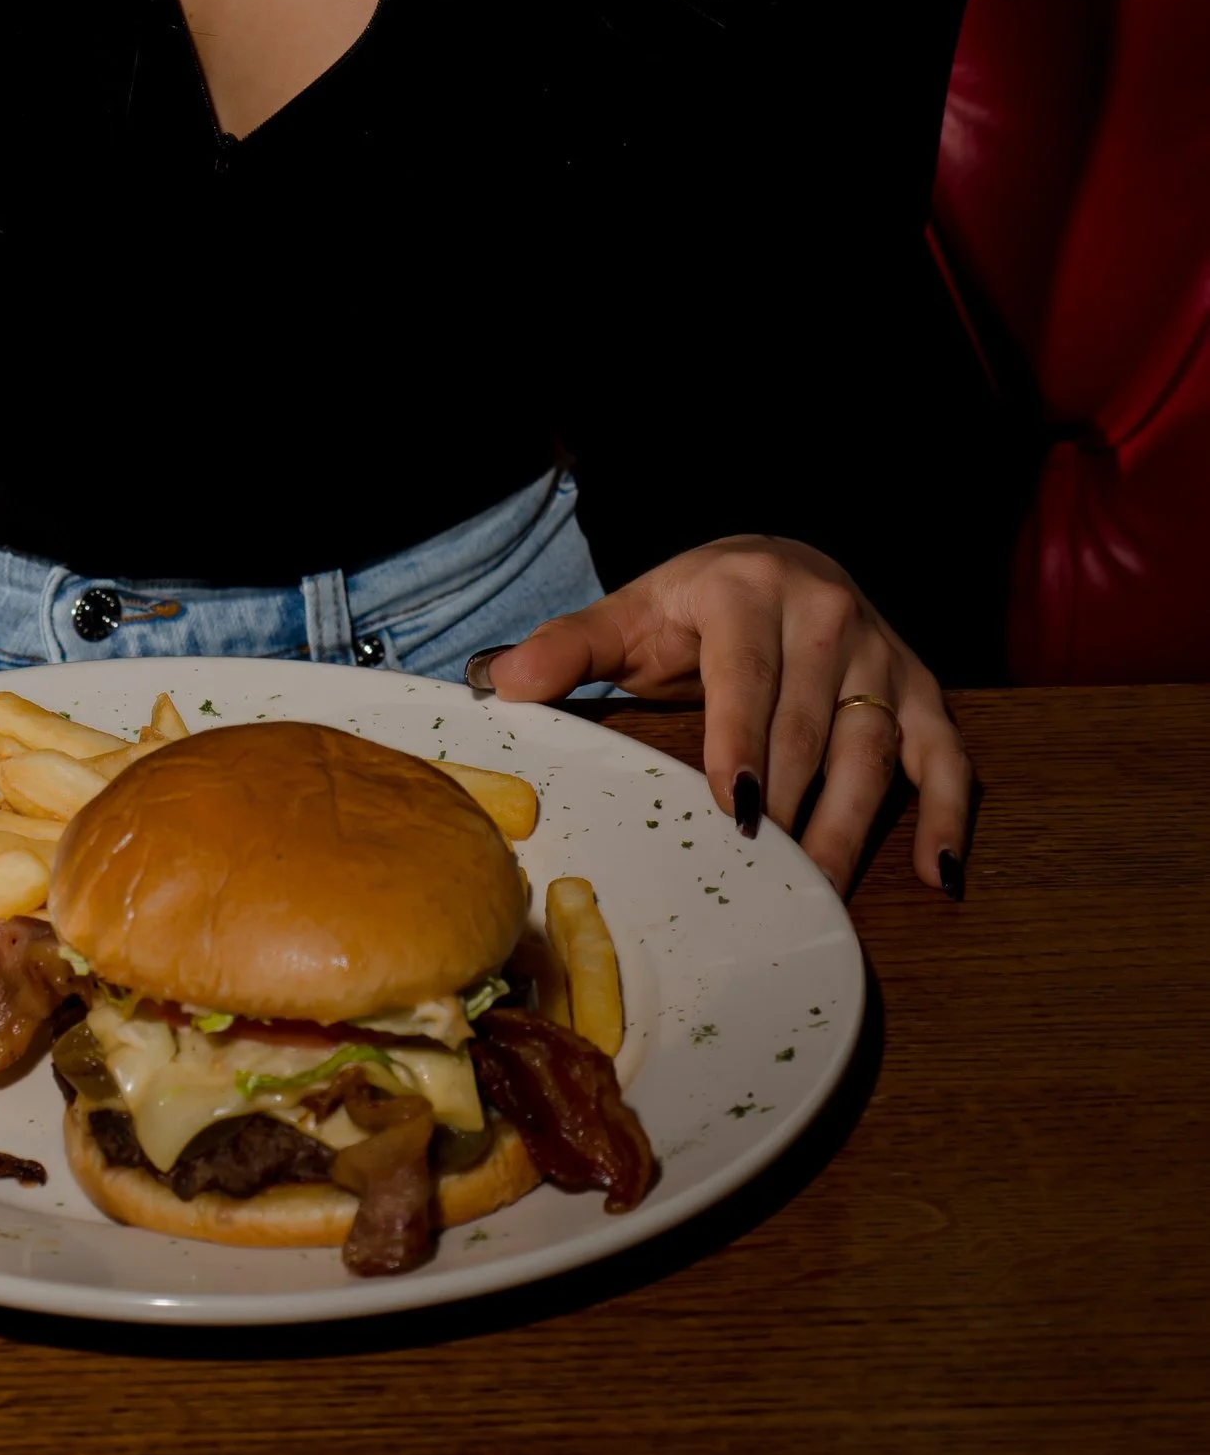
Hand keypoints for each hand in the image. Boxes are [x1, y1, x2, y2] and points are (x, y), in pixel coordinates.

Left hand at [476, 536, 970, 897]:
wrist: (775, 562)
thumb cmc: (692, 606)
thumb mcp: (629, 614)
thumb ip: (568, 646)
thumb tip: (504, 683)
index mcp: (746, 590)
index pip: (745, 673)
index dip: (741, 739)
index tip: (735, 805)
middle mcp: (825, 614)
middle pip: (809, 725)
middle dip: (788, 803)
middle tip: (764, 876)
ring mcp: (880, 654)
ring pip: (873, 751)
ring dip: (853, 826)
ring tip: (823, 892)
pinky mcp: (919, 689)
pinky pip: (947, 755)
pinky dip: (950, 813)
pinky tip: (937, 873)